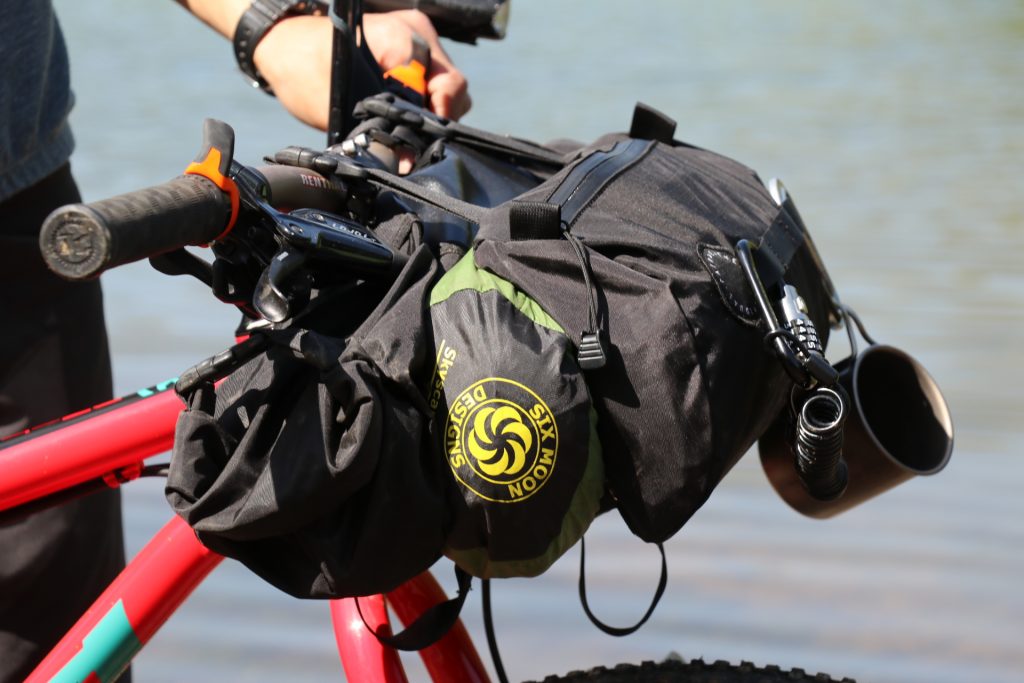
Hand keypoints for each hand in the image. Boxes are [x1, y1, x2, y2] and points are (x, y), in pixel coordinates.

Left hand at [254, 10, 470, 130]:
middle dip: (433, 121)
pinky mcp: (416, 53)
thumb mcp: (340, 106)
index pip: (446, 87)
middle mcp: (418, 34)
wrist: (285, 46)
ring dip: (429, 115)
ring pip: (449, 89)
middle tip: (408, 147)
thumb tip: (409, 160)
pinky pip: (435, 85)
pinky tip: (400, 120)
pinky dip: (423, 106)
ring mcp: (420, 41)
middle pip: (453, 88)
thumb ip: (380, 129)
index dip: (434, 123)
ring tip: (400, 133)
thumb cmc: (304, 69)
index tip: (417, 149)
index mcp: (402, 37)